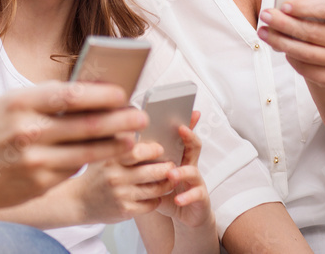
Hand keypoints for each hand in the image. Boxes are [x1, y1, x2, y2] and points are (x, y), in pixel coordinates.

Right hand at [0, 80, 147, 211]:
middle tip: (140, 116)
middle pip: (86, 125)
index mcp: (22, 103)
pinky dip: (91, 161)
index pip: (71, 95)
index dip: (102, 94)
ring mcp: (35, 161)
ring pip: (87, 152)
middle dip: (119, 120)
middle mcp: (29, 131)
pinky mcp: (39, 183)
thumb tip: (87, 89)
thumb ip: (46, 97)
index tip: (122, 92)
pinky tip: (104, 155)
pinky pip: (73, 170)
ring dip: (114, 145)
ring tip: (132, 138)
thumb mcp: (11, 103)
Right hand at [78, 140, 175, 222]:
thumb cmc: (95, 173)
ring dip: (167, 183)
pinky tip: (157, 193)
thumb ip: (118, 138)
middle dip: (167, 167)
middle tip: (172, 164)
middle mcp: (115, 176)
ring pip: (155, 189)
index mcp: (110, 158)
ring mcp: (121, 195)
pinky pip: (151, 204)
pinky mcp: (125, 211)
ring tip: (170, 178)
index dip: (153, 149)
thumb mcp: (101, 152)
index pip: (137, 151)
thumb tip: (135, 113)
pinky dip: (157, 198)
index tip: (160, 148)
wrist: (78, 201)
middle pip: (151, 171)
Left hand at [155, 111, 213, 229]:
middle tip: (181, 128)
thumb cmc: (167, 191)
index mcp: (178, 156)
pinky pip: (196, 195)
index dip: (182, 121)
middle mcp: (189, 165)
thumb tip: (124, 144)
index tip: (177, 108)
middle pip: (194, 145)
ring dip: (182, 171)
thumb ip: (145, 161)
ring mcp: (196, 181)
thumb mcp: (155, 175)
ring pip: (193, 170)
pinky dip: (186, 197)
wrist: (185, 215)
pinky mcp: (200, 197)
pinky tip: (178, 200)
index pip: (182, 135)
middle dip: (189, 135)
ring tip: (171, 173)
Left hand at [257, 0, 324, 86]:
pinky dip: (291, 59)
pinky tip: (280, 48)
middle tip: (265, 16)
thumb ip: (304, 2)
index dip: (306, 7)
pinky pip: (308, 70)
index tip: (284, 6)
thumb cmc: (320, 20)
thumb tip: (278, 8)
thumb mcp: (317, 5)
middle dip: (285, 24)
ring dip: (281, 42)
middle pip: (314, 32)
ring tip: (264, 32)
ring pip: (308, 53)